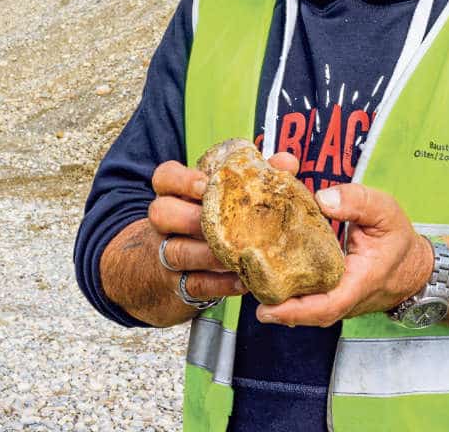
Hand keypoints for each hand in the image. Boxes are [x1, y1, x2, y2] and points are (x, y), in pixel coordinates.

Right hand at [147, 152, 298, 302]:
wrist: (174, 273)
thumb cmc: (211, 223)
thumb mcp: (224, 198)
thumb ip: (256, 176)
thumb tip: (287, 162)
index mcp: (176, 195)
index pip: (164, 177)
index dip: (180, 179)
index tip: (204, 184)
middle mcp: (166, 224)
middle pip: (161, 212)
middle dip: (189, 216)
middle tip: (219, 221)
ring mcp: (167, 256)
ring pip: (177, 252)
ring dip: (209, 254)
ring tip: (238, 254)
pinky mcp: (179, 286)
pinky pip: (196, 285)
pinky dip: (221, 284)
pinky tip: (245, 280)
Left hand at [255, 183, 433, 326]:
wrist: (414, 267)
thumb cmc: (398, 239)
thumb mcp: (384, 210)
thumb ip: (356, 201)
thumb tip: (322, 200)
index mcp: (358, 282)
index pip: (325, 306)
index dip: (294, 311)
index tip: (266, 309)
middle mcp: (344, 299)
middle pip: (304, 313)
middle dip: (272, 304)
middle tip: (242, 286)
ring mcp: (336, 302)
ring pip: (301, 310)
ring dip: (274, 298)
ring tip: (245, 279)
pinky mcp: (329, 297)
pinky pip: (305, 301)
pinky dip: (284, 292)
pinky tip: (262, 275)